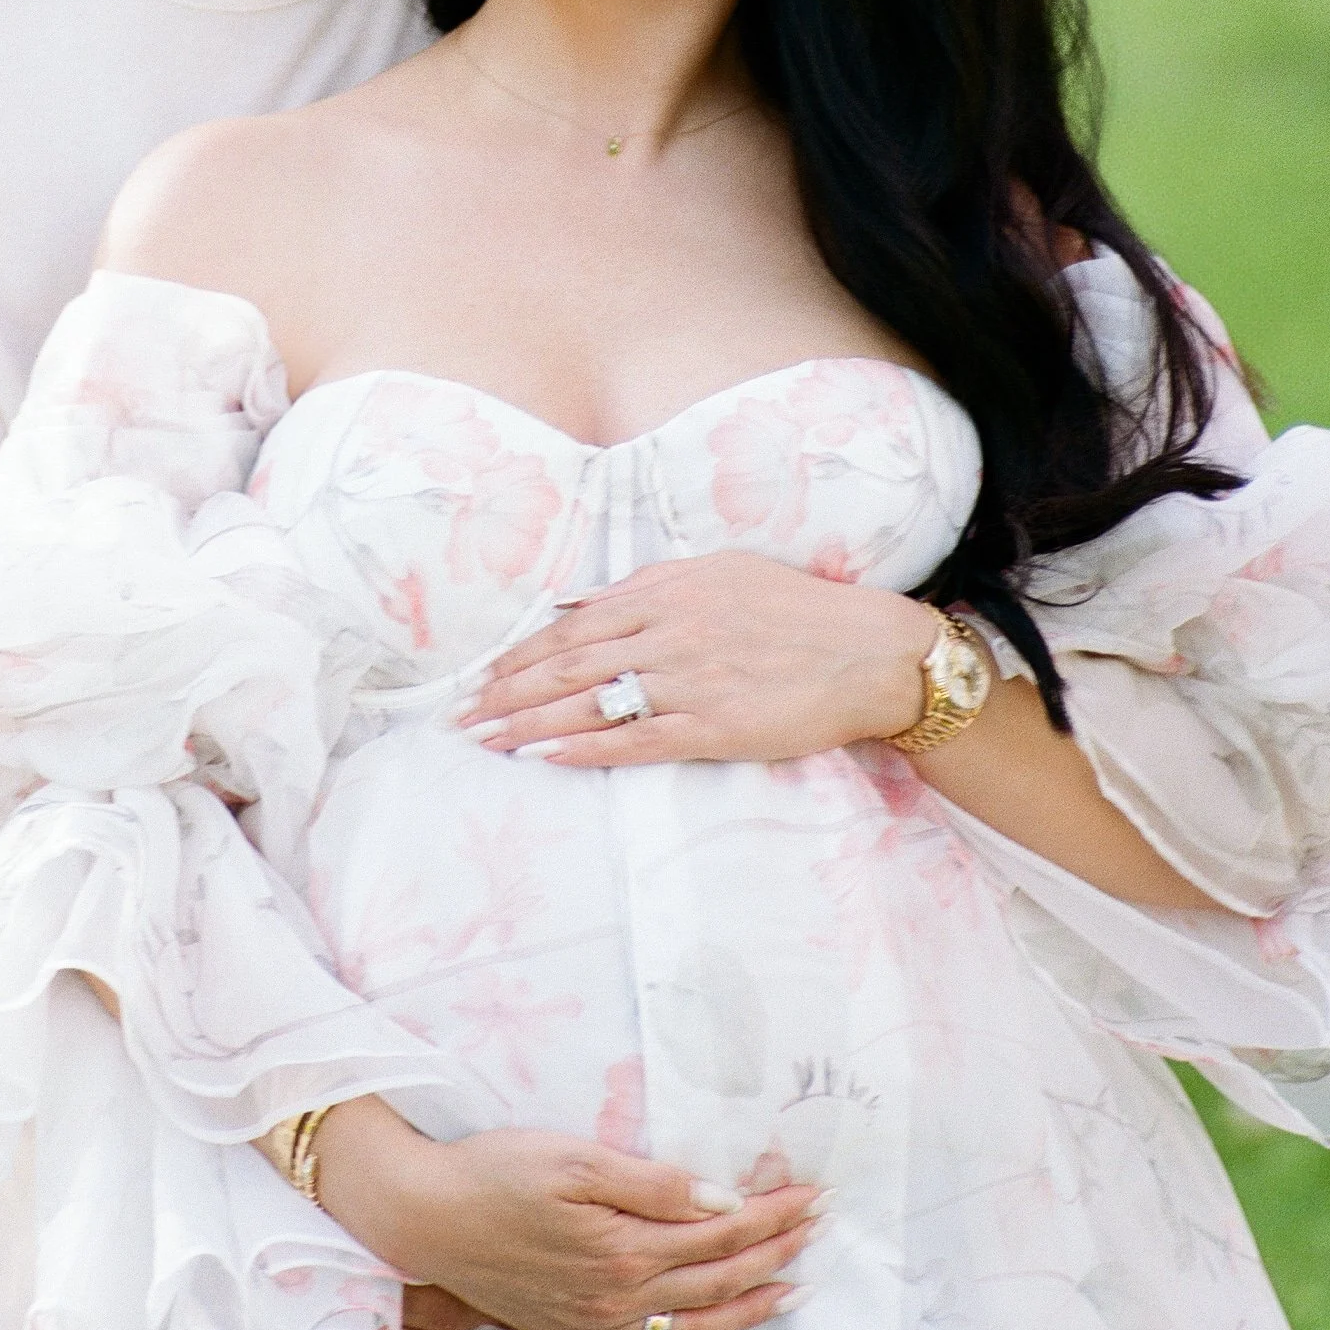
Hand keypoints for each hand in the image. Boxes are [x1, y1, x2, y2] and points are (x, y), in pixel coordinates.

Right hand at [314, 1102, 820, 1329]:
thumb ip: (654, 1184)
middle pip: (719, 1276)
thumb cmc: (496, 1173)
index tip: (814, 1193)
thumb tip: (725, 1202)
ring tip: (796, 1288)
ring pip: (697, 1322)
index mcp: (627, 1246)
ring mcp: (601, 1321)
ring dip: (752, 1305)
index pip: (721, 1230)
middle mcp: (622, 1295)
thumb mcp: (574, 1159)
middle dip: (776, 1250)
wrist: (426, 1218)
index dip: (772, 1212)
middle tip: (820, 1227)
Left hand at [457, 545, 932, 767]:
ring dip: (528, 722)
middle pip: (567, 663)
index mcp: (667, 592)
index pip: (573, 625)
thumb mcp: (719, 572)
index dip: (520, 653)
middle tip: (459, 715)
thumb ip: (648, 585)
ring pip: (590, 702)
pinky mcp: (714, 728)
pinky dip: (585, 750)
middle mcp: (669, 633)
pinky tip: (545, 758)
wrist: (869, 652)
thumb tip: (578, 601)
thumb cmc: (797, 610)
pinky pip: (636, 741)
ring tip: (484, 739)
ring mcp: (690, 681)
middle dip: (506, 691)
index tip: (480, 676)